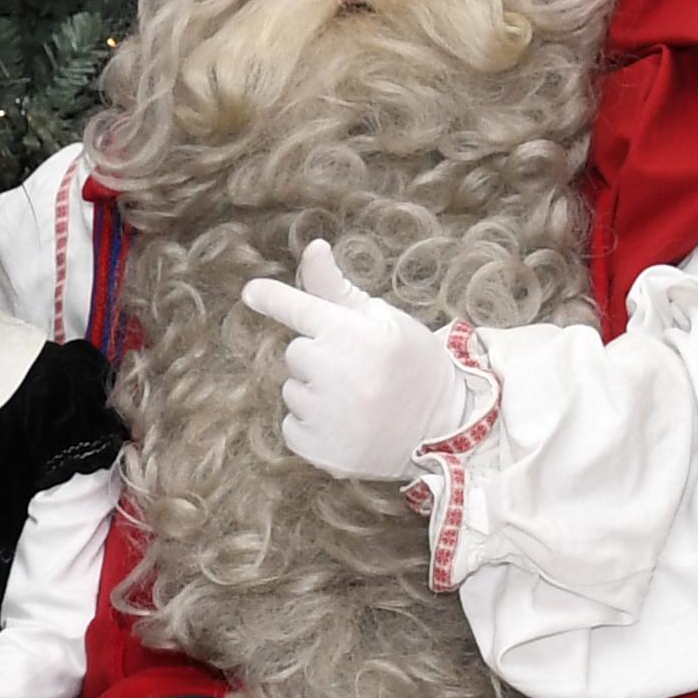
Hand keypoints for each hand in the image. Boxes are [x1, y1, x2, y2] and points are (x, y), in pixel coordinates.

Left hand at [238, 241, 490, 483]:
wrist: (445, 428)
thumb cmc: (414, 364)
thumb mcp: (384, 320)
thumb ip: (338, 289)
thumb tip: (313, 247)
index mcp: (353, 335)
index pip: (300, 309)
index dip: (273, 299)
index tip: (251, 292)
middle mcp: (335, 373)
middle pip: (296, 353)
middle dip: (318, 357)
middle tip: (358, 369)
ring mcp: (326, 416)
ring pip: (292, 391)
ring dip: (314, 393)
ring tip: (356, 401)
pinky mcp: (319, 450)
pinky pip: (292, 426)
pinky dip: (312, 427)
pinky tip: (347, 425)